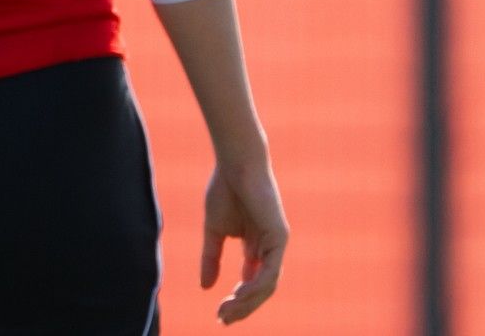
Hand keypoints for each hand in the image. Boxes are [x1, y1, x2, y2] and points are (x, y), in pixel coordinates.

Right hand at [201, 158, 287, 323]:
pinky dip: (255, 286)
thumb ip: (211, 259)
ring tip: (227, 311)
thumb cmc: (224, 190)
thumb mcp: (213, 231)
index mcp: (255, 247)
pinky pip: (270, 271)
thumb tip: (206, 287)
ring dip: (247, 302)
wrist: (235, 164)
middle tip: (223, 320)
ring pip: (266, 285)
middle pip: (260, 289)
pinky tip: (238, 294)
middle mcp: (269, 249)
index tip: (218, 314)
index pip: (250, 282)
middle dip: (242, 307)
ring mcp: (276, 244)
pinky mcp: (279, 238)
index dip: (236, 301)